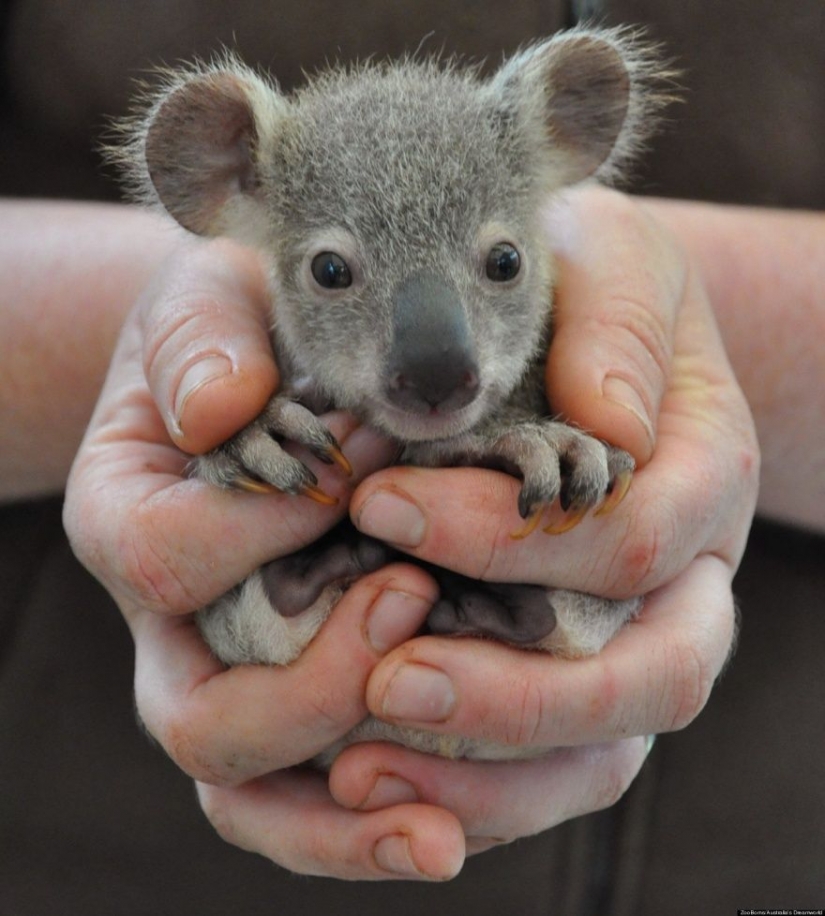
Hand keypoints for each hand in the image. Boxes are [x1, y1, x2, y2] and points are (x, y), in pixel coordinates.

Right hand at [64, 238, 465, 879]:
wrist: (263, 373)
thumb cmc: (238, 330)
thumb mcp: (209, 304)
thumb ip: (202, 343)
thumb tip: (222, 407)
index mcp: (129, 520)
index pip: (167, 557)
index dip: (259, 529)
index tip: (354, 481)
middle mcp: (169, 625)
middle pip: (206, 719)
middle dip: (313, 690)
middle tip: (414, 601)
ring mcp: (230, 674)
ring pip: (252, 793)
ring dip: (343, 824)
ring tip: (440, 835)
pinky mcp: (297, 700)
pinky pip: (315, 794)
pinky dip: (373, 821)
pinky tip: (452, 819)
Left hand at [335, 186, 757, 850]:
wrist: (594, 327)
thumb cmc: (594, 287)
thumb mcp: (613, 264)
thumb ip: (618, 328)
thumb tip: (609, 426)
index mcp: (704, 478)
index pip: (629, 540)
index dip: (507, 538)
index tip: (382, 501)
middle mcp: (687, 577)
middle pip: (650, 679)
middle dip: (518, 696)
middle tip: (388, 683)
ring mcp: (637, 635)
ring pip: (601, 755)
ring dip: (487, 774)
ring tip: (359, 768)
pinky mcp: (578, 672)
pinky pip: (545, 767)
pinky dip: (468, 784)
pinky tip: (369, 767)